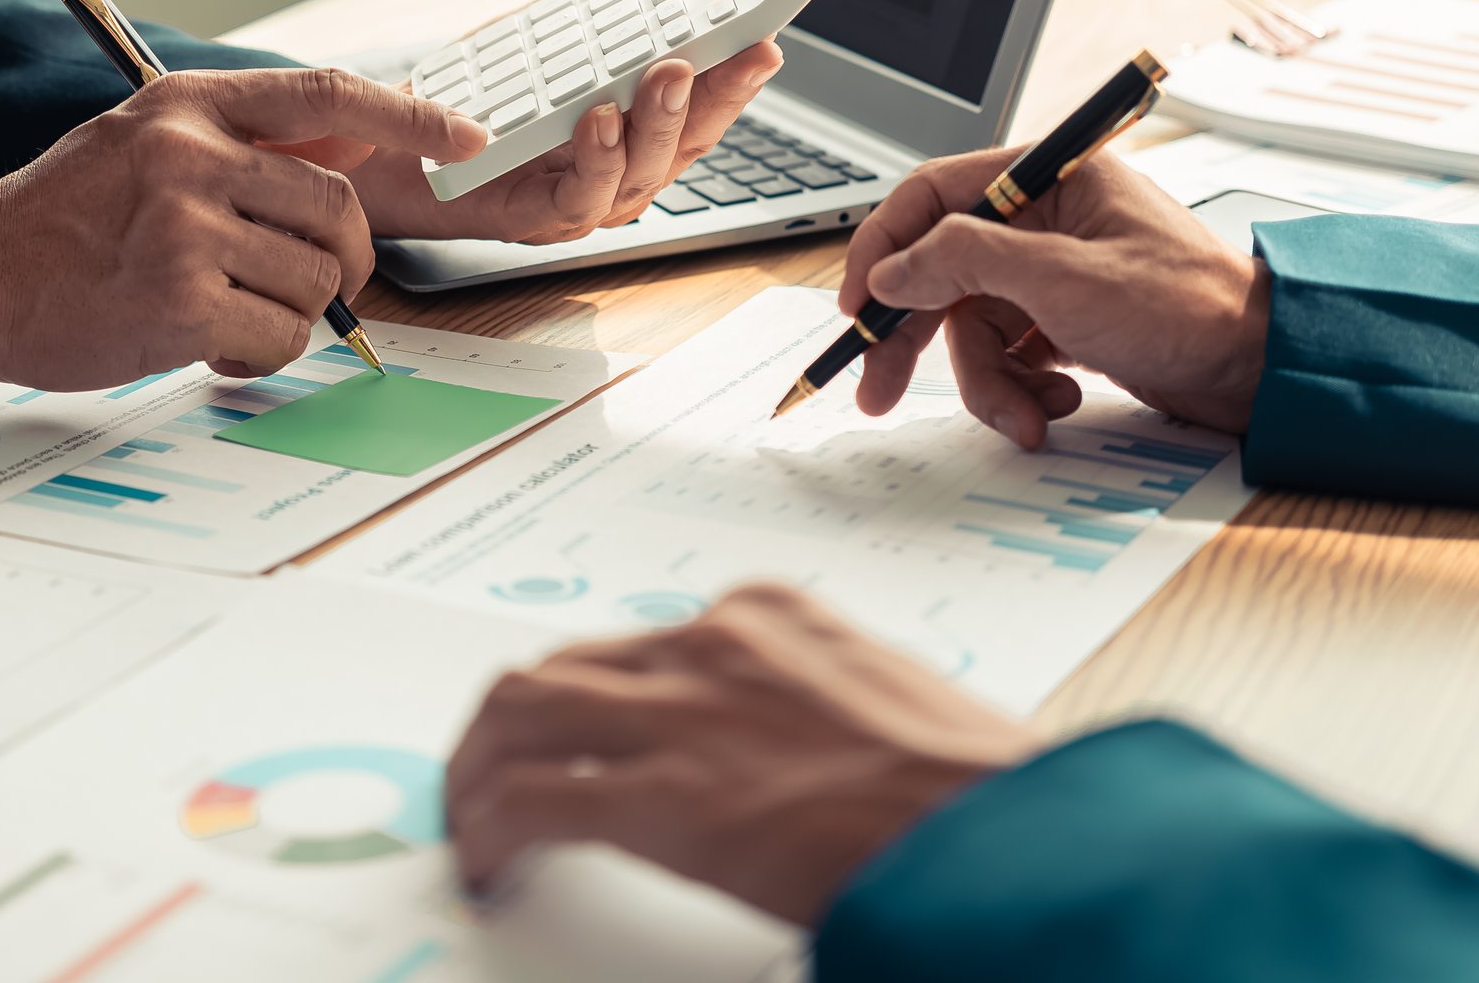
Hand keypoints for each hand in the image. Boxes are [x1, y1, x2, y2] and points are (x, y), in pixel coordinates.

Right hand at [0, 68, 484, 387]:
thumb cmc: (59, 219)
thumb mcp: (141, 143)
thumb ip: (235, 143)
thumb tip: (354, 151)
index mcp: (187, 105)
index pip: (327, 95)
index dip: (411, 116)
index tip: (467, 138)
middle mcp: (189, 156)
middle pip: (338, 209)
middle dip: (347, 262)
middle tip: (321, 284)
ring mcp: (183, 228)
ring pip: (313, 282)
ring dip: (290, 314)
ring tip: (227, 312)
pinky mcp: (177, 303)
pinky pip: (278, 338)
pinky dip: (259, 355)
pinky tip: (208, 346)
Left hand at [352, 42, 783, 243]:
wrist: (394, 146)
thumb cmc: (479, 95)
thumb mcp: (553, 32)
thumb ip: (614, 0)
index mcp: (636, 129)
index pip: (703, 105)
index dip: (739, 75)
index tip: (767, 35)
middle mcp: (622, 171)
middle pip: (689, 141)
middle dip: (720, 95)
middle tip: (739, 50)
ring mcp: (586, 200)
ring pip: (645, 171)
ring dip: (661, 119)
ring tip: (666, 72)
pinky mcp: (539, 219)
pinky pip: (581, 197)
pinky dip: (597, 160)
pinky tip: (597, 119)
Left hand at [446, 583, 1033, 925]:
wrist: (1008, 838)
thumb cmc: (975, 790)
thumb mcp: (882, 707)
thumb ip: (807, 708)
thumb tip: (772, 755)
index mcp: (772, 615)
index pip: (636, 643)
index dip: (583, 697)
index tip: (569, 734)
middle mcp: (714, 641)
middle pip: (559, 667)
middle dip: (509, 725)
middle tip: (488, 775)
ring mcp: (681, 712)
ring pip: (519, 712)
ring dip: (478, 768)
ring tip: (470, 820)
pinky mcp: (664, 796)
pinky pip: (530, 798)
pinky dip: (491, 828)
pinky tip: (491, 863)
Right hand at [840, 148, 1269, 438]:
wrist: (1264, 372)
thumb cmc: (1189, 309)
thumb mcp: (1062, 279)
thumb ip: (964, 262)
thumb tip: (892, 268)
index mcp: (1048, 177)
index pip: (933, 196)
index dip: (885, 249)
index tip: (859, 306)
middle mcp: (1047, 218)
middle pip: (943, 269)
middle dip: (916, 337)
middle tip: (876, 390)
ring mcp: (1058, 272)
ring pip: (975, 325)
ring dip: (989, 380)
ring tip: (1027, 415)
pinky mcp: (1070, 321)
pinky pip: (1011, 353)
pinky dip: (1023, 386)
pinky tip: (1059, 402)